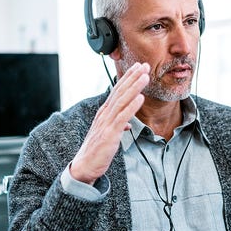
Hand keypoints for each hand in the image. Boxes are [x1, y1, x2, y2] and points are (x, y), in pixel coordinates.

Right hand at [70, 62, 149, 183]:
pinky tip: (140, 98)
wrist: (85, 165)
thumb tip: (127, 124)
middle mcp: (104, 114)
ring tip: (145, 76)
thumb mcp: (109, 134)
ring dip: (134, 87)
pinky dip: (132, 106)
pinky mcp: (110, 134)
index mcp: (104, 112)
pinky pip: (122, 117)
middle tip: (144, 65)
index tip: (138, 67)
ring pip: (122, 101)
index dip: (128, 78)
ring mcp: (106, 123)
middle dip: (133, 77)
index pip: (117, 91)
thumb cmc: (97, 150)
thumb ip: (118, 126)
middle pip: (120, 91)